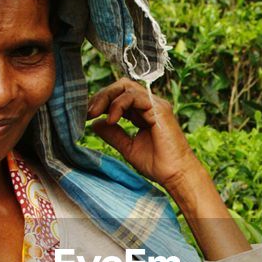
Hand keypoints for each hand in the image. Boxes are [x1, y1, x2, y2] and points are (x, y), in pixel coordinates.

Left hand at [87, 78, 204, 192]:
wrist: (176, 175)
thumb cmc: (158, 164)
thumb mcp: (128, 147)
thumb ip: (113, 134)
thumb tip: (95, 123)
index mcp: (143, 112)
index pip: (119, 95)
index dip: (101, 102)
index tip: (86, 115)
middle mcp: (150, 104)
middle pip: (121, 86)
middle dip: (101, 95)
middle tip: (87, 111)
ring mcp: (155, 104)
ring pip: (126, 87)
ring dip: (106, 98)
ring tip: (93, 113)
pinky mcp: (159, 108)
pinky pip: (134, 97)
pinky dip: (119, 105)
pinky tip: (111, 119)